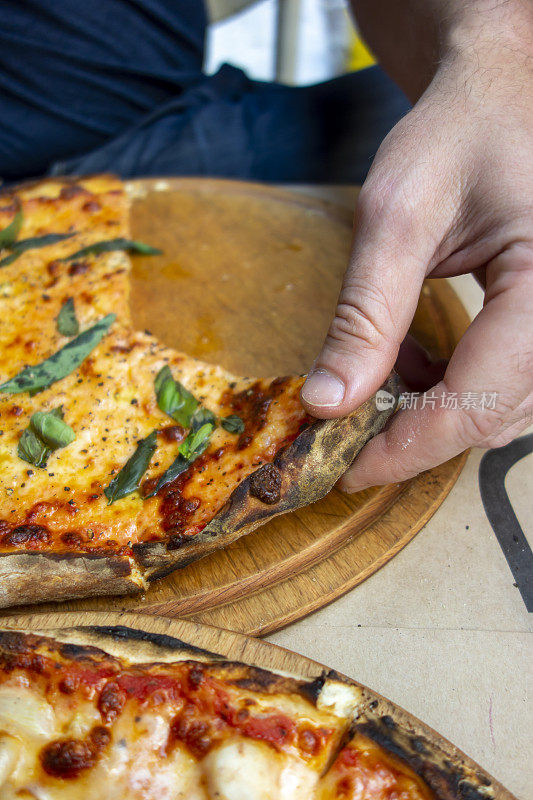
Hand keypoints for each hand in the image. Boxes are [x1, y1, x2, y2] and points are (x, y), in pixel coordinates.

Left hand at [300, 24, 532, 491]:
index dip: (407, 448)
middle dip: (415, 436)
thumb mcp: (399, 216)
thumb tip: (326, 404)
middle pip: (495, 418)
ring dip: (432, 412)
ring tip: (381, 376)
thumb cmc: (459, 134)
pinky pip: (508, 388)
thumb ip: (365, 315)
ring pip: (504, 412)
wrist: (500, 100)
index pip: (480, 400)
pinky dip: (452, 389)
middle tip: (346, 432)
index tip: (344, 470)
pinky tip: (416, 360)